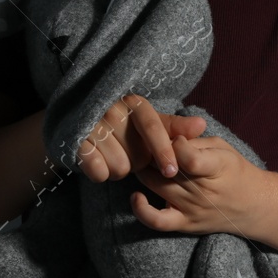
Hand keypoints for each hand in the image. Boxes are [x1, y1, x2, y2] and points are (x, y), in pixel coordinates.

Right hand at [75, 94, 206, 183]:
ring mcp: (91, 125)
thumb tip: (201, 125)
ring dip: (120, 170)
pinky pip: (98, 171)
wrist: (82, 127)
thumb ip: (175, 127)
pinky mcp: (76, 143)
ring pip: (119, 166)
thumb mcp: (152, 124)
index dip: (164, 151)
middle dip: (139, 163)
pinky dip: (102, 173)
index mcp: (135, 104)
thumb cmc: (126, 128)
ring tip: (114, 157)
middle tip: (130, 154)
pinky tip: (100, 163)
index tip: (172, 171)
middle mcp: (112, 110)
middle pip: (138, 155)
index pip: (153, 127)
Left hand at [131, 134, 264, 236]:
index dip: (176, 143)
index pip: (189, 158)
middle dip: (153, 152)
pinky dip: (141, 209)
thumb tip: (166, 137)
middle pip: (165, 168)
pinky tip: (136, 196)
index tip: (177, 138)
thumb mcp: (223, 148)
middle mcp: (203, 191)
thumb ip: (196, 141)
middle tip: (150, 145)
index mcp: (218, 167)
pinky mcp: (184, 224)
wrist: (253, 206)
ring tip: (145, 162)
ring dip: (144, 170)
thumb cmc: (236, 172)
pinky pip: (156, 221)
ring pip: (155, 185)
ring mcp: (192, 209)